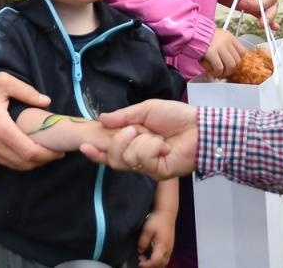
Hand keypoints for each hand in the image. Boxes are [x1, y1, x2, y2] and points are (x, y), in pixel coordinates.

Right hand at [0, 73, 60, 169]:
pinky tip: (28, 150)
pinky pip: (6, 162)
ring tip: (46, 151)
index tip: (60, 148)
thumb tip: (47, 102)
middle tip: (57, 150)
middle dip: (44, 160)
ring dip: (33, 163)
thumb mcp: (2, 82)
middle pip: (25, 164)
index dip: (48, 154)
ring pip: (16, 166)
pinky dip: (20, 161)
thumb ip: (26, 91)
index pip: (30, 152)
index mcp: (0, 129)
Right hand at [80, 99, 197, 180]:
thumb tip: (101, 119)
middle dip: (120, 141)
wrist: (198, 126)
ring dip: (141, 142)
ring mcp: (147, 167)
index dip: (96, 152)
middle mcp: (137, 156)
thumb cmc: (175, 116)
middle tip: (135, 130)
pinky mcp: (157, 173)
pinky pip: (143, 160)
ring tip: (157, 137)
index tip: (84, 145)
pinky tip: (164, 145)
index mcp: (133, 141)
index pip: (110, 151)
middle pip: (114, 157)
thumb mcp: (146, 110)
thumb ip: (124, 116)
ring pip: (127, 159)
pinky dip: (152, 148)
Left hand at [138, 208, 174, 267]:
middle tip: (140, 260)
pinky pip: (165, 259)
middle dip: (150, 266)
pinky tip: (151, 257)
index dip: (147, 265)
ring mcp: (170, 249)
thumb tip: (140, 251)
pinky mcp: (170, 247)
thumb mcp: (147, 229)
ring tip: (145, 259)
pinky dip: (158, 262)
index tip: (139, 262)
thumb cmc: (157, 220)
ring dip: (154, 264)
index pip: (155, 261)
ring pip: (164, 263)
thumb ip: (143, 242)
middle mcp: (168, 249)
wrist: (167, 213)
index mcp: (162, 246)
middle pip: (160, 265)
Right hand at [199, 28, 244, 78]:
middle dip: (232, 69)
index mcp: (230, 37)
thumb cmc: (204, 36)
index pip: (242, 51)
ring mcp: (220, 47)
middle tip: (226, 71)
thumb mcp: (219, 36)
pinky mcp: (211, 53)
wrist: (192, 32)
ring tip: (220, 73)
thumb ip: (226, 45)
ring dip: (226, 72)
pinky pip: (219, 67)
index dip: (238, 60)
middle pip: (237, 60)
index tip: (233, 64)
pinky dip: (218, 72)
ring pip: (231, 65)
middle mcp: (227, 41)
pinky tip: (214, 72)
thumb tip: (231, 60)